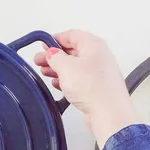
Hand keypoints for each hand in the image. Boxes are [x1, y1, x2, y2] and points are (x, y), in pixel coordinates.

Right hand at [34, 30, 138, 148]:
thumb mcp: (66, 67)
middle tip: (41, 61)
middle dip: (55, 56)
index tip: (43, 45)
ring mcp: (100, 74)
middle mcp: (99, 57)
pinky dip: (68, 81)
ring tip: (45, 73)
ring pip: (76, 67)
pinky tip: (58, 85)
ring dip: (59, 69)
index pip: (72, 35)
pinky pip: (80, 81)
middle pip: (73, 51)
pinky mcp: (98, 89)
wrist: (108, 113)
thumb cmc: (93, 88)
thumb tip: (51, 53)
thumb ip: (55, 57)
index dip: (56, 39)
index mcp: (94, 45)